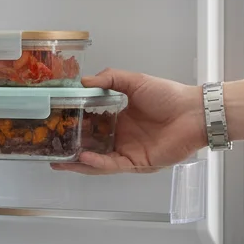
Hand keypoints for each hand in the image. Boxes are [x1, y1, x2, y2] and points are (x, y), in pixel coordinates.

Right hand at [52, 69, 205, 173]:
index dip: (74, 127)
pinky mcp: (137, 163)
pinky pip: (113, 165)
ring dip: (79, 163)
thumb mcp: (134, 81)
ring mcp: (129, 152)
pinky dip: (97, 163)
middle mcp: (122, 138)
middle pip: (91, 147)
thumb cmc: (169, 96)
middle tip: (50, 149)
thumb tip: (84, 81)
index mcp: (120, 120)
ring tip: (59, 161)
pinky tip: (84, 158)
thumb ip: (110, 79)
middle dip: (71, 150)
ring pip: (98, 161)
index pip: (91, 126)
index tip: (56, 125)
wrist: (193, 112)